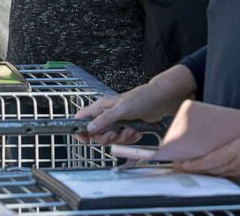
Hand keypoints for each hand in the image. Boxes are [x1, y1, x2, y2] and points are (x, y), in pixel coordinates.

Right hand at [76, 66, 193, 144]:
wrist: (160, 100)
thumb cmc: (142, 98)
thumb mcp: (121, 110)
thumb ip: (104, 119)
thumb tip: (89, 129)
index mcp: (100, 107)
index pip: (81, 118)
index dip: (80, 130)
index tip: (86, 141)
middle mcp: (106, 115)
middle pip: (96, 134)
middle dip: (107, 138)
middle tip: (116, 134)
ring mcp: (116, 122)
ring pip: (111, 139)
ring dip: (122, 138)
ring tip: (131, 131)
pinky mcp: (126, 128)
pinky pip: (122, 140)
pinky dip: (130, 138)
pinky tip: (136, 132)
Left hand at [174, 128, 239, 182]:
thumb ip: (230, 139)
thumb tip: (213, 140)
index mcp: (238, 151)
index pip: (211, 160)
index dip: (195, 163)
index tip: (182, 163)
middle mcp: (238, 165)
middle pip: (210, 169)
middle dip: (193, 169)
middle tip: (177, 165)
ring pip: (216, 175)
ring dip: (201, 172)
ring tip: (187, 168)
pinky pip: (226, 177)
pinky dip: (214, 175)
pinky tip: (206, 172)